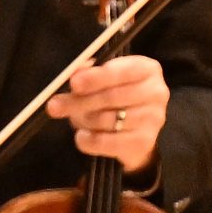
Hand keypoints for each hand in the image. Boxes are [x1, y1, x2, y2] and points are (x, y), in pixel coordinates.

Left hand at [47, 55, 168, 175]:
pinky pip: (110, 143)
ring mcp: (154, 119)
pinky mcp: (145, 142)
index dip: (96, 77)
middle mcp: (156, 92)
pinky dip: (90, 141)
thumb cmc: (116, 97)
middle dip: (80, 101)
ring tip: (74, 119)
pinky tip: (81, 137)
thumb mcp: (104, 79)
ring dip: (84, 120)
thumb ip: (88, 72)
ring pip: (109, 120)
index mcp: (147, 69)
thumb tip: (73, 74)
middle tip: (54, 106)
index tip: (73, 83)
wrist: (133, 132)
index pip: (121, 71)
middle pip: (112, 96)